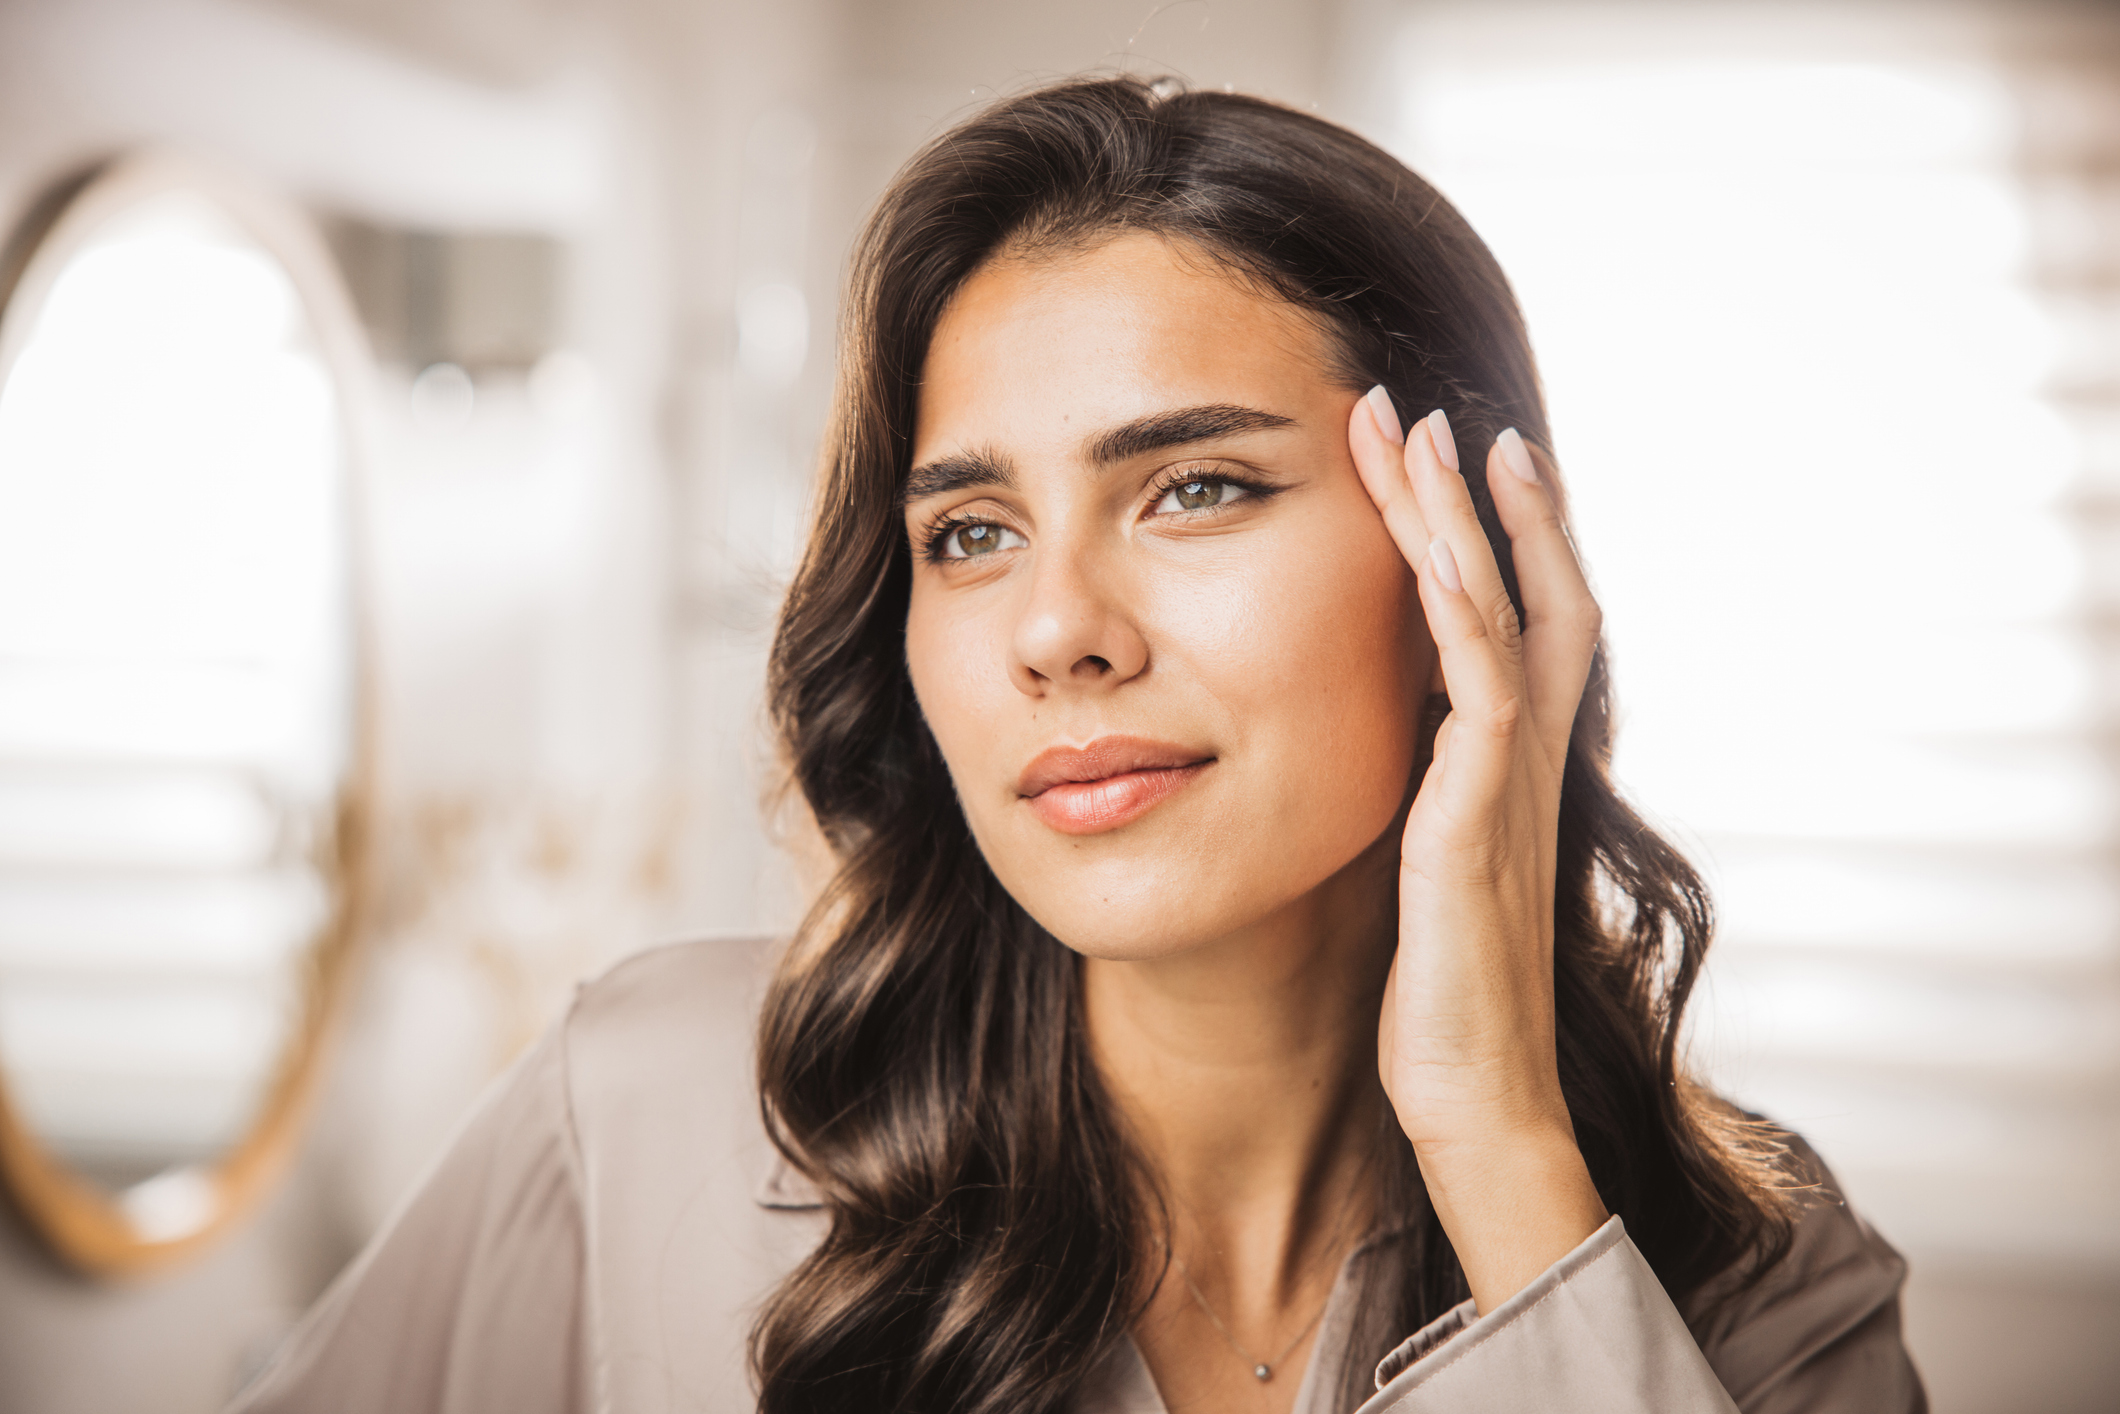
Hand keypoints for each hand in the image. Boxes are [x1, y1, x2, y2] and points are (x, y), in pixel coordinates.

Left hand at [1348, 389, 1609, 1313]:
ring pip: (1504, 613)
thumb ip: (1420, 790)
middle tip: (1430, 405)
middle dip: (1481, 494)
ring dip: (1464, 517)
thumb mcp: (1424, 864)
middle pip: (1529, 586)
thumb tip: (1382, 739)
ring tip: (1428, 430)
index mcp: (1507, 763)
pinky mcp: (1477, 817)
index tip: (1452, 454)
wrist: (1474, 1093)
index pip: (1520, 616)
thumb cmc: (1441, 993)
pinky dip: (1463, 606)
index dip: (1498, 531)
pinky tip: (1435, 548)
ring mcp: (1510, 781)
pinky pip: (1481, 686)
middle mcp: (1525, 756)